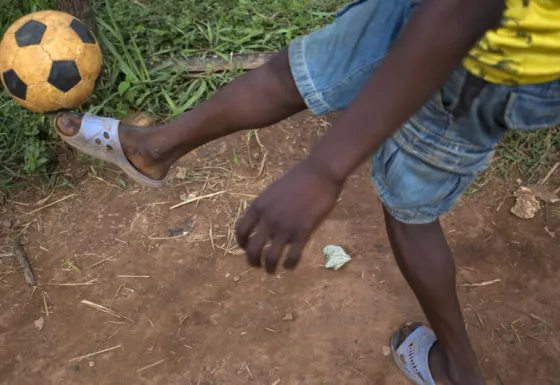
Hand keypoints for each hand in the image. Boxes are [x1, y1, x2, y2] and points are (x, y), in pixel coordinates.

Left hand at [236, 159, 342, 273]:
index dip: (241, 243)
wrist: (319, 174)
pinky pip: (292, 256)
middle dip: (253, 260)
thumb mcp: (273, 190)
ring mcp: (284, 227)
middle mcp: (268, 219)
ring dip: (269, 267)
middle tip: (257, 265)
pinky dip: (289, 264)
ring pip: (271, 256)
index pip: (241, 231)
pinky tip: (289, 265)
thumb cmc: (298, 178)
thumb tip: (263, 222)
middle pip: (253, 248)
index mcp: (258, 206)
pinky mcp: (302, 232)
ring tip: (271, 270)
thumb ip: (266, 207)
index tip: (246, 248)